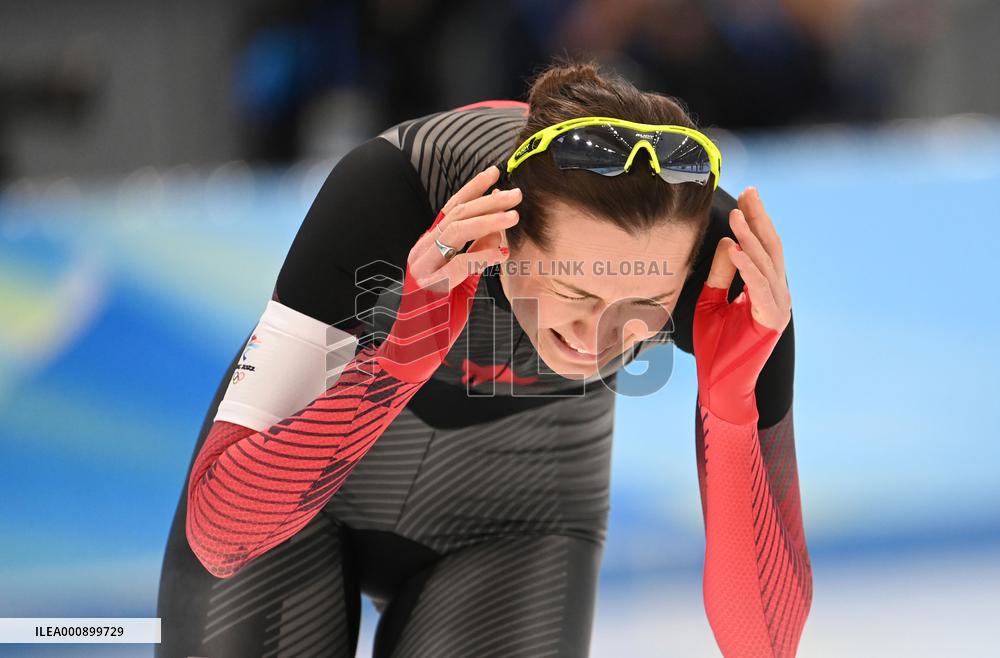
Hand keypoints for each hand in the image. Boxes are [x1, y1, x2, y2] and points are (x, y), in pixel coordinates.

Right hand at [376, 165, 519, 381]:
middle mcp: (421, 250)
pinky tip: (502, 253)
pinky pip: (458, 264)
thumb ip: (475, 256)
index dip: (472, 189)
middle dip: (487, 201)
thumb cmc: (438, 318)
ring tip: (513, 216)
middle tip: (515, 193)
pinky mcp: (428, 287)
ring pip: (455, 232)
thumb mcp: (461, 281)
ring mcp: (422, 267)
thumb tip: (496, 232)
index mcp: (427, 245)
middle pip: (456, 215)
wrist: (414, 350)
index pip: (451, 208)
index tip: (495, 173)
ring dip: (487, 221)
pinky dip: (482, 256)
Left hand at [693, 186, 790, 423]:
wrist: (719, 385)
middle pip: (770, 248)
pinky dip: (746, 267)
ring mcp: (777, 307)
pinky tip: (733, 247)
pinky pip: (759, 287)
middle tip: (750, 192)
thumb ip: (721, 273)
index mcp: (765, 289)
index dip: (755, 221)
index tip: (747, 195)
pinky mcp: (770, 320)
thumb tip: (726, 242)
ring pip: (766, 264)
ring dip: (750, 238)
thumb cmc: (715, 347)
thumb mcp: (711, 301)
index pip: (762, 247)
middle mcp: (776, 294)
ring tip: (736, 216)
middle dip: (759, 219)